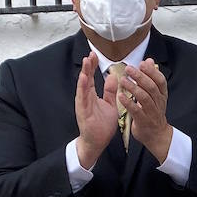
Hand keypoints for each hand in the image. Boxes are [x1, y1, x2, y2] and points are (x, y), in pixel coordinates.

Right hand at [74, 53, 119, 168]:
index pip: (92, 78)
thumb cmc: (102, 125)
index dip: (93, 67)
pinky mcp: (83, 112)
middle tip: (91, 54)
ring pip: (82, 86)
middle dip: (88, 66)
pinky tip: (84, 79)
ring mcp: (83, 104)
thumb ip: (110, 92)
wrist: (97, 142)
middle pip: (86, 79)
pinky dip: (82, 88)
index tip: (95, 55)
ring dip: (84, 73)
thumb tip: (113, 77)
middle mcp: (86, 98)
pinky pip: (82, 98)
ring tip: (86, 62)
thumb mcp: (110, 105)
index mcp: (92, 96)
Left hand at [121, 59, 172, 162]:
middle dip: (140, 77)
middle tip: (129, 69)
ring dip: (133, 88)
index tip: (142, 63)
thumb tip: (149, 61)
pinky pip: (136, 111)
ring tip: (123, 81)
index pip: (160, 80)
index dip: (151, 71)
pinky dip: (128, 103)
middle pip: (151, 87)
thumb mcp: (155, 94)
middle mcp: (158, 102)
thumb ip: (151, 77)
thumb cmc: (153, 112)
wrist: (157, 135)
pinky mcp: (143, 121)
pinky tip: (120, 96)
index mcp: (161, 95)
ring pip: (144, 98)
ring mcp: (151, 112)